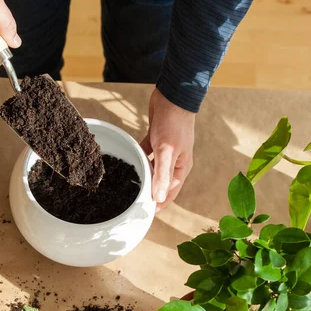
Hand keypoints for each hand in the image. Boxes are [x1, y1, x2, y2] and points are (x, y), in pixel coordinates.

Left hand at [140, 88, 194, 211]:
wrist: (174, 95)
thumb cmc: (174, 123)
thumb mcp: (167, 151)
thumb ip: (163, 175)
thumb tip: (159, 198)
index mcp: (181, 167)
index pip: (170, 192)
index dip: (159, 204)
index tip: (146, 215)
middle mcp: (175, 161)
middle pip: (161, 183)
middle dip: (150, 193)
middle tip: (134, 203)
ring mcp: (165, 150)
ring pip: (153, 169)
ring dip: (143, 176)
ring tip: (130, 186)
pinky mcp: (156, 138)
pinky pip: (146, 153)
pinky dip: (139, 158)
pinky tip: (129, 161)